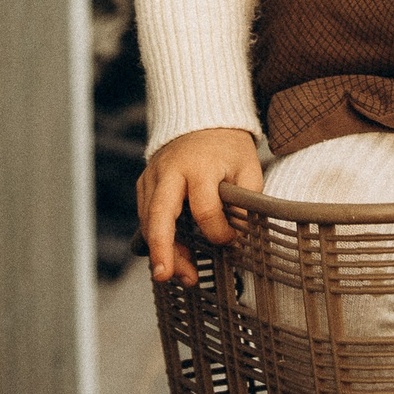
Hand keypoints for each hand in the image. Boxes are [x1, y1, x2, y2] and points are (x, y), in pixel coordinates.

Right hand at [137, 128, 263, 285]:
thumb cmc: (228, 147)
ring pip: (148, 220)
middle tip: (166, 276)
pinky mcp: (144, 183)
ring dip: (162, 251)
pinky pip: (145, 216)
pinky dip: (157, 238)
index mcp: (199, 165)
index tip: (232, 241)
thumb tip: (239, 235)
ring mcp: (152, 176)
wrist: (202, 118)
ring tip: (183, 276)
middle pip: (160, 213)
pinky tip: (174, 256)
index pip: (204, 207)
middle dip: (162, 248)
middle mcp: (169, 170)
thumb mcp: (248, 167)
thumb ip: (246, 200)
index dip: (218, 231)